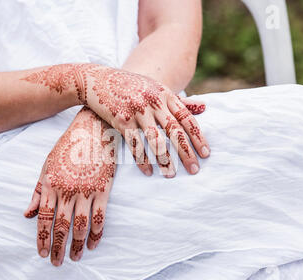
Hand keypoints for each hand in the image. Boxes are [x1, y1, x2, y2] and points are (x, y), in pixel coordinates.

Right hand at [21, 64, 209, 177]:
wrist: (97, 80)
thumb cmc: (130, 86)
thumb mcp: (156, 88)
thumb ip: (179, 101)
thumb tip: (205, 107)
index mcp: (165, 94)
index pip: (186, 118)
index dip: (198, 137)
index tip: (206, 154)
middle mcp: (153, 102)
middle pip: (174, 131)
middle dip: (186, 152)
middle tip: (195, 170)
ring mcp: (136, 110)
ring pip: (154, 140)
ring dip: (164, 160)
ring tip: (171, 175)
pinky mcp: (120, 119)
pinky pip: (134, 143)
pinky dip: (141, 159)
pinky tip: (148, 171)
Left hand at [23, 107, 116, 265]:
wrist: (92, 130)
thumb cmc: (68, 147)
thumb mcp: (46, 166)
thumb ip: (37, 191)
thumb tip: (28, 214)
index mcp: (50, 184)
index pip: (44, 219)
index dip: (43, 238)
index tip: (42, 253)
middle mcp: (67, 191)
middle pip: (61, 226)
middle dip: (58, 247)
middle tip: (57, 262)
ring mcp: (86, 191)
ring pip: (80, 226)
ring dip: (77, 245)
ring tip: (75, 257)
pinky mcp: (103, 190)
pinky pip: (100, 217)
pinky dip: (97, 233)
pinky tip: (93, 244)